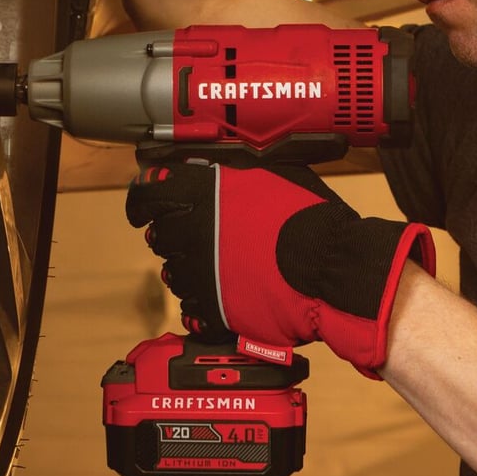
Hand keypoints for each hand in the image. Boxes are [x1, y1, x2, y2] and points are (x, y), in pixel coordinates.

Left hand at [125, 161, 434, 377]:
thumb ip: (234, 170)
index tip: (145, 207)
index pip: (145, 193)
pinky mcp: (211, 309)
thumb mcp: (274, 171)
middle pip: (159, 234)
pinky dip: (203, 301)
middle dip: (173, 233)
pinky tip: (227, 293)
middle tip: (199, 235)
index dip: (142, 200)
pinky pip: (189, 307)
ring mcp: (198, 273)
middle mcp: (191, 230)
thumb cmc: (312, 216)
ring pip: (172, 272)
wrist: (334, 269)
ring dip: (189, 267)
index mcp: (202, 191)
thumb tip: (213, 166)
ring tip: (222, 266)